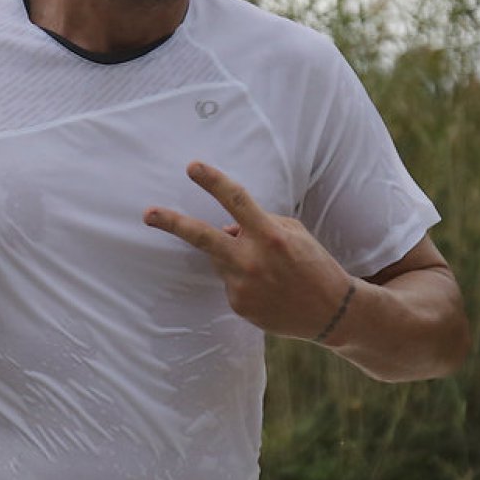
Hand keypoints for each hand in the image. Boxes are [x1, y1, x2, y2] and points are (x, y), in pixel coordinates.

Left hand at [143, 161, 353, 339]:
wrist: (331, 311)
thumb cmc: (314, 264)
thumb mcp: (294, 234)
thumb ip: (258, 225)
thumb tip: (225, 229)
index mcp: (270, 236)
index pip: (236, 201)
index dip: (212, 181)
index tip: (192, 167)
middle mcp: (252, 261)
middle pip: (202, 237)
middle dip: (172, 223)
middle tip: (148, 214)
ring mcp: (243, 286)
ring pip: (220, 260)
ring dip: (234, 257)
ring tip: (269, 271)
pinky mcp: (239, 306)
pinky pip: (230, 283)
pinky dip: (244, 280)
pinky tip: (269, 289)